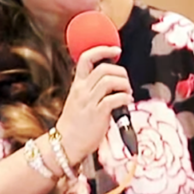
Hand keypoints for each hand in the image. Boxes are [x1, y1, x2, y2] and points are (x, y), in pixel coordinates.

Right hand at [56, 46, 132, 165]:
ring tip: (127, 93)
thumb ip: (91, 89)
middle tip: (125, 81)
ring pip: (110, 81)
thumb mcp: (79, 100)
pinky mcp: (97, 114)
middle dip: (120, 71)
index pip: (86, 58)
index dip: (102, 50)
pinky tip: (126, 102)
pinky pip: (114, 99)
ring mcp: (89, 102)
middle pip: (103, 68)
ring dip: (124, 84)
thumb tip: (112, 80)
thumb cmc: (75, 124)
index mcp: (77, 85)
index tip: (116, 50)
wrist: (66, 144)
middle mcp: (82, 90)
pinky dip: (125, 98)